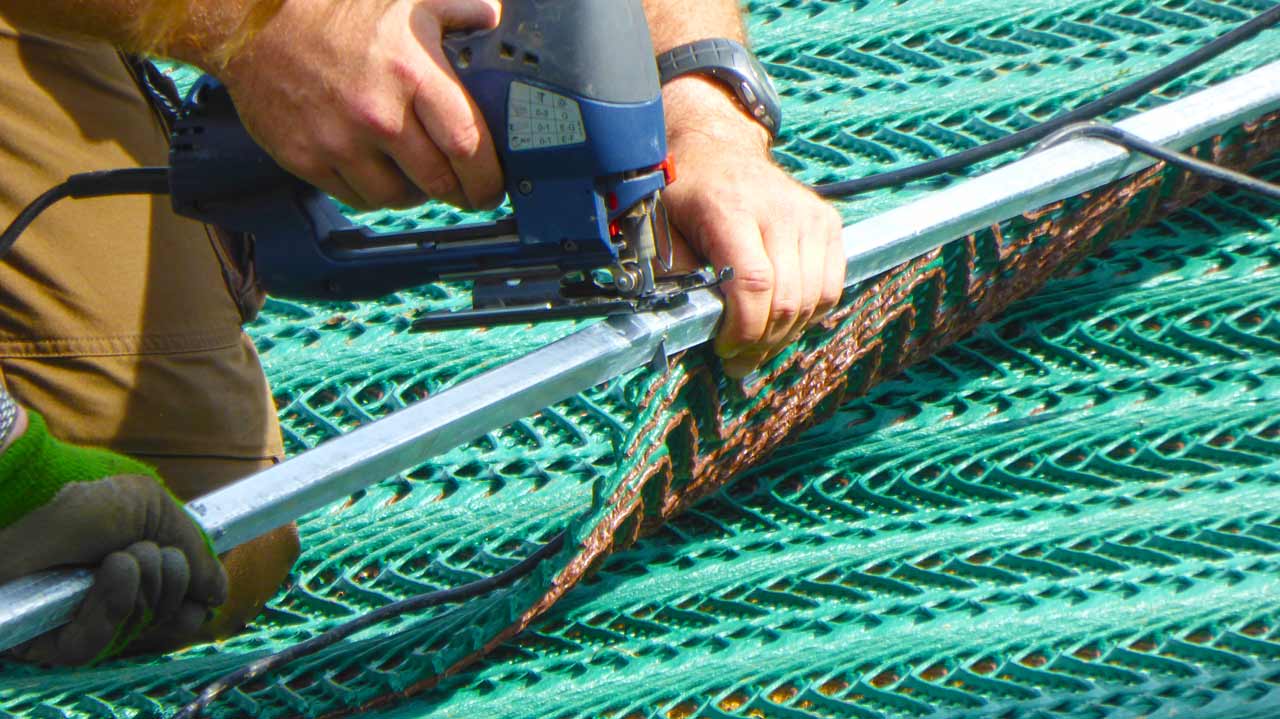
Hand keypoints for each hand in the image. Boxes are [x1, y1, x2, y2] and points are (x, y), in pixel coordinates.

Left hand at [0, 411, 227, 664]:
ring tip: (114, 557)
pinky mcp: (56, 645)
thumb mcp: (151, 509)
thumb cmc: (85, 506)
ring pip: (146, 627)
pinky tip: (113, 571)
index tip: (201, 580)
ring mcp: (92, 627)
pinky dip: (116, 602)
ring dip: (144, 581)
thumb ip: (194, 549)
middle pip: (182, 618)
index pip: (191, 606)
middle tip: (141, 551)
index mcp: (147, 580)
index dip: (199, 593)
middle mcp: (124, 606)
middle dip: (172, 575)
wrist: (29, 509)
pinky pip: (100, 643)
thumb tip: (219, 595)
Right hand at [214, 0, 503, 210]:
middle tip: (465, 191)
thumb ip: (459, 9)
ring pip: (398, 196)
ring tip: (418, 177)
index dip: (488, 177)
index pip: (467, 146)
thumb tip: (492, 18)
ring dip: (415, 193)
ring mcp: (340, 143)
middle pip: (438, 181)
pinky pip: (356, 197)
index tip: (494, 186)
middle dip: (459, 192)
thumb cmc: (333, 8)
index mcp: (413, 76)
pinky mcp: (307, 160)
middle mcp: (379, 116)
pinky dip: (374, 192)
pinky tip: (379, 173)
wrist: (254, 21)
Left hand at [661, 128, 844, 378]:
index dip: (744, 328)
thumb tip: (691, 325)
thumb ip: (676, 274)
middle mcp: (778, 209)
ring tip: (758, 346)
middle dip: (762, 342)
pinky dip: (810, 314)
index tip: (724, 348)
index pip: (753, 282)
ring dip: (786, 335)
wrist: (718, 149)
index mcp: (730, 208)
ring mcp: (809, 215)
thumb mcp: (661, 227)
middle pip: (787, 298)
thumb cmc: (685, 193)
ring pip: (813, 299)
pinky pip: (831, 287)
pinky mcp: (828, 222)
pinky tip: (783, 320)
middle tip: (738, 361)